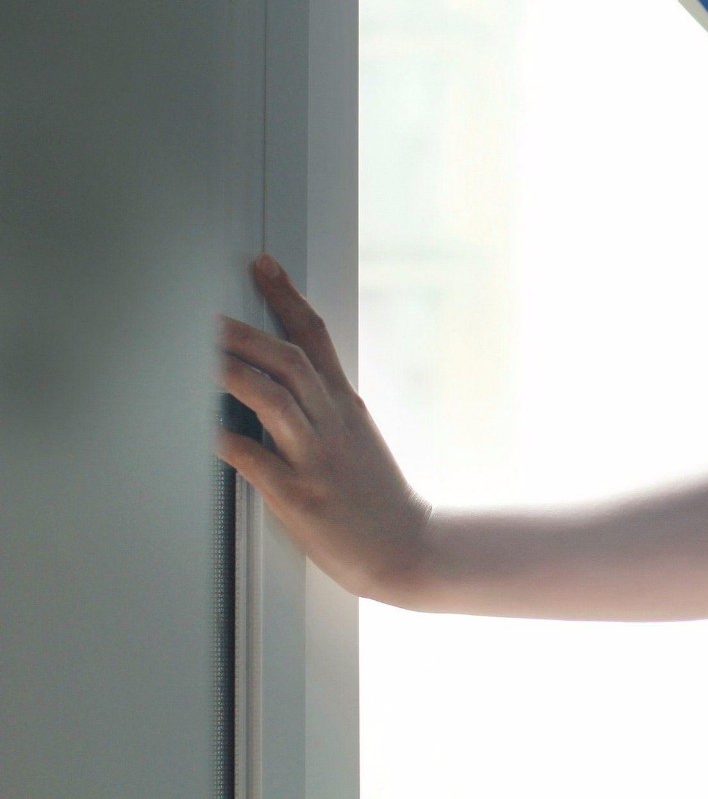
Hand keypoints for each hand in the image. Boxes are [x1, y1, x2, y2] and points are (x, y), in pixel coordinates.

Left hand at [215, 253, 432, 604]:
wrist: (407, 547)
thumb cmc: (377, 498)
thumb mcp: (359, 438)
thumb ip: (323, 409)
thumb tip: (284, 384)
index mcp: (346, 405)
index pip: (316, 337)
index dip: (287, 297)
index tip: (262, 265)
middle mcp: (332, 422)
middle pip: (287, 358)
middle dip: (244, 330)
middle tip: (205, 310)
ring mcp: (317, 456)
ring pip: (272, 396)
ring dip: (231, 370)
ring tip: (195, 352)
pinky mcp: (300, 494)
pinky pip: (254, 458)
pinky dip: (223, 438)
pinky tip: (197, 426)